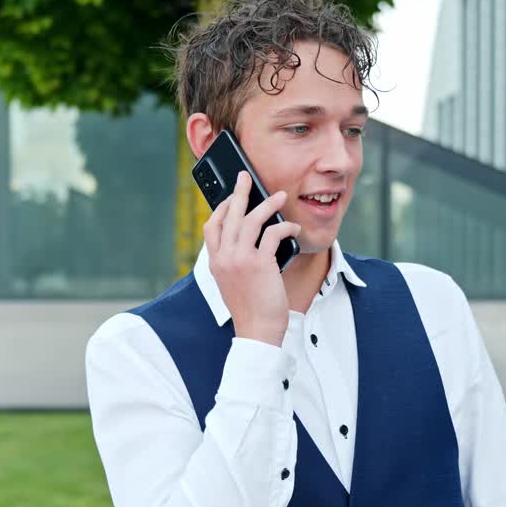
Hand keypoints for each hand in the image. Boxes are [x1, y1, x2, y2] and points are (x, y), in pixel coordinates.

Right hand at [203, 171, 301, 346]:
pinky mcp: (260, 264)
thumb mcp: (232, 283)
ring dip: (267, 204)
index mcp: (215, 262)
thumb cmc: (250, 308)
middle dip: (239, 192)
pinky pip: (273, 234)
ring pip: (251, 220)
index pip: (211, 227)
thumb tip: (251, 240)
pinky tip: (294, 228)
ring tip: (280, 195)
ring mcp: (240, 259)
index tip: (231, 198)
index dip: (221, 209)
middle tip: (246, 176)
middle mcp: (224, 257)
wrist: (257, 330)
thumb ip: (234, 262)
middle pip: (228, 215)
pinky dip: (285, 227)